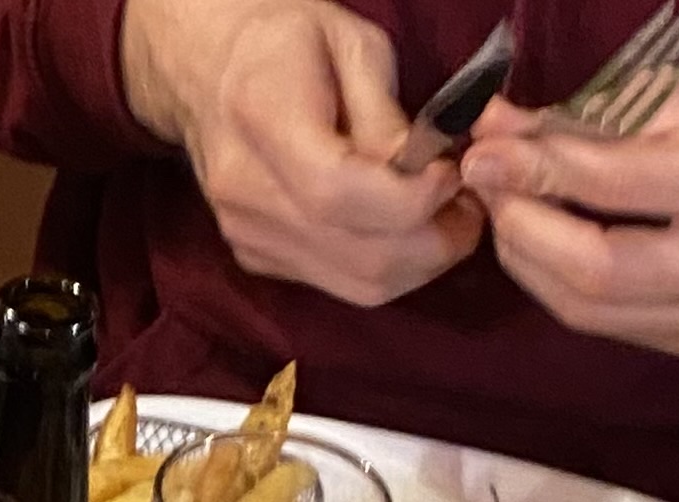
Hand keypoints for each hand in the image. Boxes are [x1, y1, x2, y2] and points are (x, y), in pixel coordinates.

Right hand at [120, 0, 484, 307]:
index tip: (455, 172)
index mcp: (262, 119)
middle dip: (435, 241)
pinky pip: (341, 283)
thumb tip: (425, 174)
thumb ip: (386, 116)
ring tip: (449, 219)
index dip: (413, 198)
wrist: (206, 71)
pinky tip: (406, 229)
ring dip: (420, 262)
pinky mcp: (259, 260)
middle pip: (360, 255)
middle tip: (471, 204)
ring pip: (359, 284)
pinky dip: (388, 266)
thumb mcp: (349, 44)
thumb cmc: (285, 41)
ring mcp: (249, 237)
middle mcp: (246, 194)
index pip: (341, 192)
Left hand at [457, 71, 678, 358]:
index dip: (539, 171)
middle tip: (489, 188)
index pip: (619, 186)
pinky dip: (563, 287)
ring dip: (532, 262)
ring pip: (593, 310)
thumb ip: (591, 116)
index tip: (484, 151)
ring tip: (509, 212)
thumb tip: (496, 130)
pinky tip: (548, 248)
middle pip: (598, 271)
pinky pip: (610, 326)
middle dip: (525, 229)